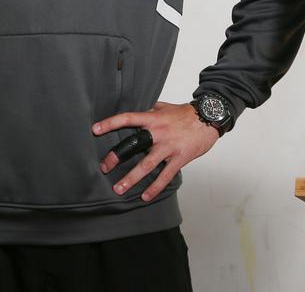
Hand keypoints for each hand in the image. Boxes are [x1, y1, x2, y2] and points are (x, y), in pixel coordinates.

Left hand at [92, 101, 219, 202]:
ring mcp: (168, 147)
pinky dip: (155, 187)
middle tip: (104, 168)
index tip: (95, 130)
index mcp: (152, 118)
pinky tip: (145, 196)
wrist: (209, 118)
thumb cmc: (186, 113)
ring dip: (131, 179)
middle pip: (133, 145)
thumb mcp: (164, 107)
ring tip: (119, 190)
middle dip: (117, 157)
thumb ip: (150, 111)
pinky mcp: (179, 158)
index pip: (127, 119)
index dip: (110, 123)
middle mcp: (158, 132)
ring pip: (146, 165)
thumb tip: (137, 114)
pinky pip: (165, 176)